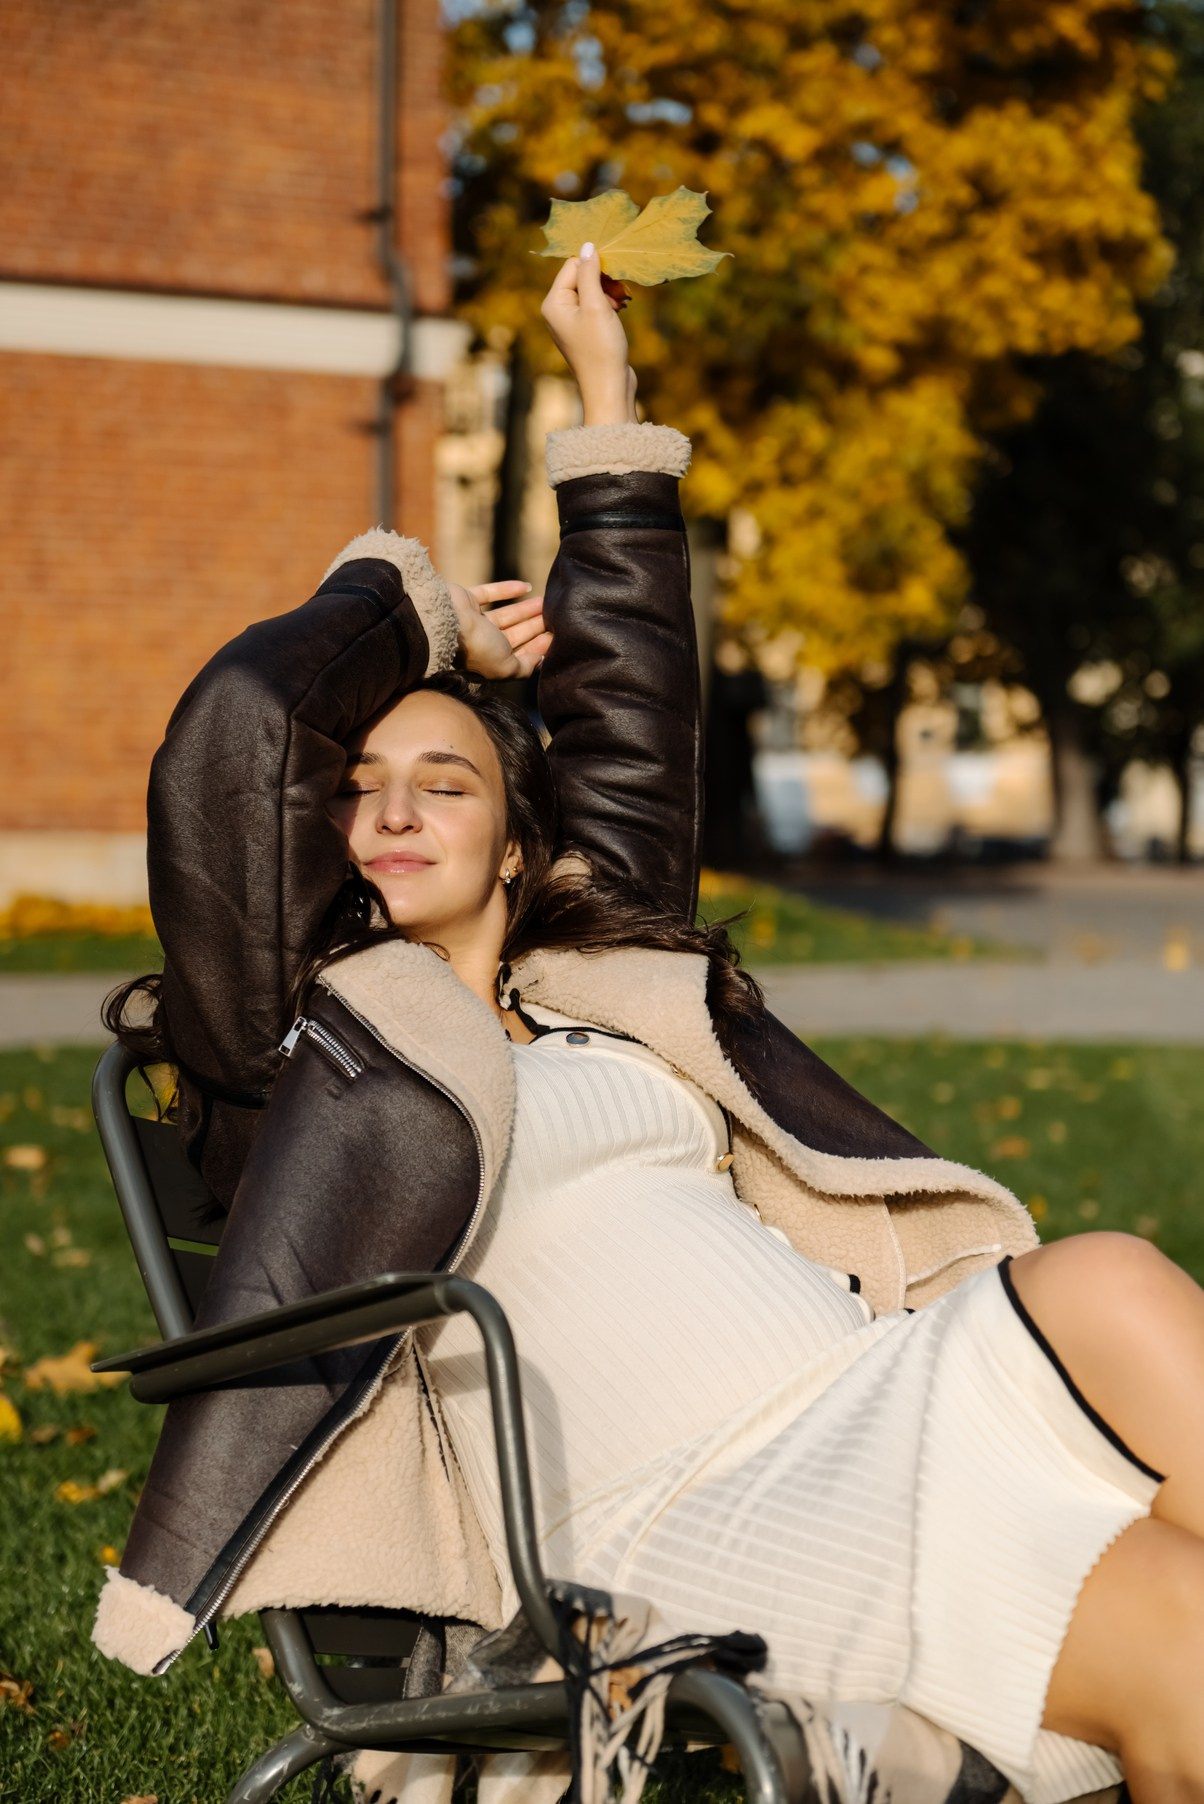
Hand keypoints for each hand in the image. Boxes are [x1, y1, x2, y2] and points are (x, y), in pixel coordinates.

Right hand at [448, 580, 551, 679]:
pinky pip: (490, 593)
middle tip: (555, 618)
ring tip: (546, 602)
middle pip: (514, 635)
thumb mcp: (505, 666)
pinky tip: (527, 586)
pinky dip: (508, 590)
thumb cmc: (476, 647)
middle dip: (534, 628)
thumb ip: (523, 668)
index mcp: (489, 662)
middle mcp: (480, 643)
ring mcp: (472, 621)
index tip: (556, 638)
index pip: (518, 656)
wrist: (445, 620)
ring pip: (505, 614)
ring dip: (526, 609)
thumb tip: (539, 662)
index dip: (537, 648)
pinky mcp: (466, 600)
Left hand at [540, 247, 638, 426]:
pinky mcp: (585, 330)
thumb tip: (588, 245)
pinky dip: (609, 304)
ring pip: (592, 290)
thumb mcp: (596, 305)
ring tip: (623, 304)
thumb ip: (590, 274)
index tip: (616, 278)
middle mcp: (557, 310)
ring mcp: (571, 321)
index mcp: (553, 303)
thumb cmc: (601, 348)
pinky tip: (620, 310)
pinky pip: (595, 305)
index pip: (573, 265)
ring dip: (610, 291)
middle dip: (604, 280)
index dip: (596, 267)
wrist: (609, 388)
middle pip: (582, 276)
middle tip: (622, 295)